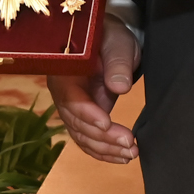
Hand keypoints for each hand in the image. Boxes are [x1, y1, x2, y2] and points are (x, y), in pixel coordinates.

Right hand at [49, 20, 139, 163]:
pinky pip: (88, 139)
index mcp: (64, 72)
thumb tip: (119, 87)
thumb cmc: (110, 37)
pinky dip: (103, 150)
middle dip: (102, 137)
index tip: (107, 123)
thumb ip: (117, 62)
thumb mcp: (117, 43)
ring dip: (105, 149)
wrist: (107, 39)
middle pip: (76, 122)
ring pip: (82, 136)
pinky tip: (121, 156)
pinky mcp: (84, 116)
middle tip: (129, 143)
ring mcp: (72, 107)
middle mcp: (63, 92)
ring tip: (131, 153)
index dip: (87, 113)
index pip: (70, 98)